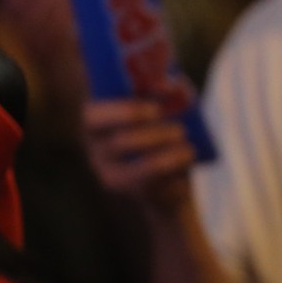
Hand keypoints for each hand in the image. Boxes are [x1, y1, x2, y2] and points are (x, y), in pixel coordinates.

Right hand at [83, 100, 195, 214]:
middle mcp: (98, 152)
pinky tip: (186, 167)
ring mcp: (115, 177)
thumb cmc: (163, 127)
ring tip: (188, 149)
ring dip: (173, 155)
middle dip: (158, 134)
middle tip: (180, 130)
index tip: (156, 110)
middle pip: (123, 142)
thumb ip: (168, 89)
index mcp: (96, 125)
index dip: (125, 111)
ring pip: (146, 168)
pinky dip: (180, 175)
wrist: (171, 176)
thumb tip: (172, 86)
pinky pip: (162, 187)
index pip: (93, 116)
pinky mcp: (138, 196)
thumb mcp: (166, 103)